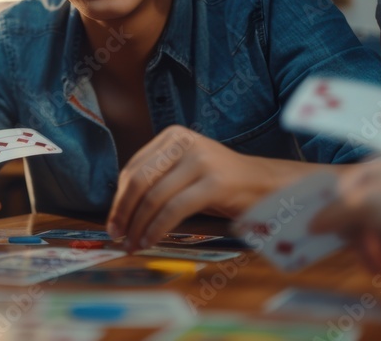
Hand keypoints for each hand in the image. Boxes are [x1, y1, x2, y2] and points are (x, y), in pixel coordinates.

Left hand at [106, 125, 270, 250]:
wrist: (266, 185)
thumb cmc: (220, 184)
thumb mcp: (184, 172)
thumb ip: (156, 180)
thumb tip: (120, 210)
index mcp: (172, 136)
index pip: (133, 169)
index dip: (119, 199)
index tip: (113, 222)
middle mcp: (184, 142)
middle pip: (140, 181)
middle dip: (124, 213)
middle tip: (117, 236)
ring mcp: (201, 160)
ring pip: (155, 197)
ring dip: (139, 226)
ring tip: (133, 244)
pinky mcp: (214, 182)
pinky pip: (174, 210)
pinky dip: (157, 229)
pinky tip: (151, 241)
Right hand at [310, 158, 380, 283]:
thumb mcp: (367, 204)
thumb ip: (333, 212)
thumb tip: (310, 225)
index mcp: (380, 173)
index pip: (340, 185)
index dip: (326, 203)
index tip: (309, 220)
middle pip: (346, 215)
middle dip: (353, 232)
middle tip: (364, 239)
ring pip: (357, 238)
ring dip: (367, 250)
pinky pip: (373, 254)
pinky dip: (380, 260)